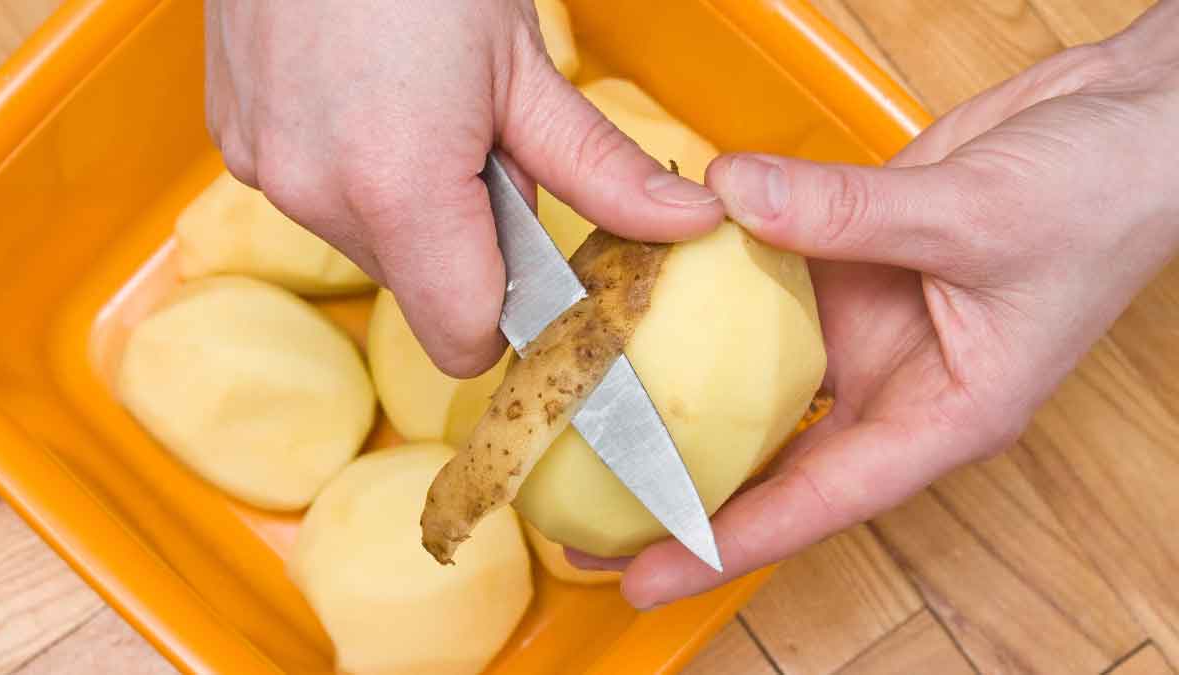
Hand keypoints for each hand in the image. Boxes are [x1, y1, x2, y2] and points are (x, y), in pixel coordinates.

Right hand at [204, 0, 722, 375]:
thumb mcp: (524, 69)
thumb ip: (600, 168)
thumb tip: (684, 224)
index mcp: (397, 188)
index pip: (463, 334)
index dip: (510, 317)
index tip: (538, 272)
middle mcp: (316, 196)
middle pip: (421, 287)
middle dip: (465, 242)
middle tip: (480, 145)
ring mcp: (265, 170)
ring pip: (371, 244)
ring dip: (409, 206)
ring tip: (420, 111)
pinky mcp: (236, 147)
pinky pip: (319, 200)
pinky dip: (355, 174)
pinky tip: (369, 102)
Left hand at [570, 1, 1178, 607]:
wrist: (1132, 124)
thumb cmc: (1106, 194)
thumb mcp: (976, 215)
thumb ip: (849, 213)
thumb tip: (733, 199)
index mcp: (944, 414)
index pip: (820, 499)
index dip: (729, 543)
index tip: (648, 573)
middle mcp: (897, 382)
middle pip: (774, 456)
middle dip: (687, 487)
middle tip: (593, 512)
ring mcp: (869, 325)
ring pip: (758, 372)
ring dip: (685, 389)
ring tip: (599, 415)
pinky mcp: (853, 265)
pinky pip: (767, 286)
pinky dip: (714, 285)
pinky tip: (651, 286)